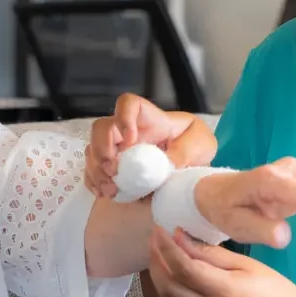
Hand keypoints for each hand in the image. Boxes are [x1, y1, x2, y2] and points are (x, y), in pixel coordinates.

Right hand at [85, 93, 216, 197]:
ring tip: (111, 189)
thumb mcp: (202, 144)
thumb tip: (166, 163)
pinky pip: (93, 172)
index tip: (130, 140)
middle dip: (102, 148)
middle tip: (114, 170)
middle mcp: (128, 132)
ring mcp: (118, 151)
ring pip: (93, 151)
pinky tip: (105, 193)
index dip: (123, 117)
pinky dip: (94, 182)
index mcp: (150, 120)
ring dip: (97, 170)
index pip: (128, 104)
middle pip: (101, 128)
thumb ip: (186, 150)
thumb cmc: (196, 148)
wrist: (192, 170)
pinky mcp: (115, 170)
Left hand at [148, 228, 295, 296]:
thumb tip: (183, 239)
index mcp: (221, 291)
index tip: (161, 228)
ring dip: (159, 274)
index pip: (183, 267)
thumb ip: (213, 255)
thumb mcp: (248, 266)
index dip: (167, 247)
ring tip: (158, 252)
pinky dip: (170, 286)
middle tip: (154, 237)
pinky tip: (173, 272)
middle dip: (156, 259)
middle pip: (168, 285)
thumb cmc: (276, 291)